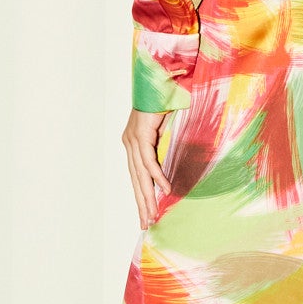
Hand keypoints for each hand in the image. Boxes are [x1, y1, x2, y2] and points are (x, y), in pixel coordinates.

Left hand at [122, 109, 171, 229]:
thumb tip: (172, 165)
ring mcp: (134, 139)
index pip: (136, 176)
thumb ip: (164, 147)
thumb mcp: (165, 130)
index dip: (141, 196)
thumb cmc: (164, 102)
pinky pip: (149, 159)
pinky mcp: (141, 134)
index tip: (147, 215)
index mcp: (134, 144)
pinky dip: (157, 175)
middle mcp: (130, 143)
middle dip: (142, 203)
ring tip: (153, 214)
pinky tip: (165, 190)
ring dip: (148, 196)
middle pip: (136, 180)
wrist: (160, 80)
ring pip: (140, 174)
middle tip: (146, 223)